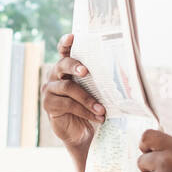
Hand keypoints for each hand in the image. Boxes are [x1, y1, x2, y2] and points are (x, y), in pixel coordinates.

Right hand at [41, 32, 105, 148]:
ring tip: (102, 109)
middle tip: (86, 71)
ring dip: (87, 99)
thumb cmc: (91, 108)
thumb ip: (100, 80)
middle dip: (75, 65)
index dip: (66, 43)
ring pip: (67, 88)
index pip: (64, 51)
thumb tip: (122, 70)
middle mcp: (55, 76)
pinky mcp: (49, 105)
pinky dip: (85, 111)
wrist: (82, 134)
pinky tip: (97, 117)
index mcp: (67, 68)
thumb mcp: (97, 92)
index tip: (72, 37)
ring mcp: (49, 90)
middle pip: (62, 64)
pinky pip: (67, 104)